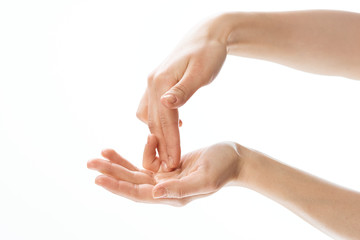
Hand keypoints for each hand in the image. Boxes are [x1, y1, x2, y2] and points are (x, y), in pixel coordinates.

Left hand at [87, 135, 243, 206]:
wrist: (235, 158)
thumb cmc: (224, 167)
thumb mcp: (205, 178)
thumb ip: (180, 189)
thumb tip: (155, 193)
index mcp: (172, 196)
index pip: (139, 194)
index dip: (119, 187)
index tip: (99, 177)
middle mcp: (165, 191)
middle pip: (132, 183)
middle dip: (111, 172)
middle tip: (90, 162)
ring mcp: (166, 180)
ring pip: (135, 173)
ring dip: (117, 164)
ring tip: (99, 154)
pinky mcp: (168, 168)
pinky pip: (144, 163)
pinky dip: (131, 156)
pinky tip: (117, 150)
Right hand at [136, 16, 227, 170]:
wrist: (207, 35)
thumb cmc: (209, 53)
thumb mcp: (201, 72)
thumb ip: (183, 90)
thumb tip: (166, 104)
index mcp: (160, 82)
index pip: (164, 120)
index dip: (169, 143)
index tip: (174, 163)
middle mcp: (152, 84)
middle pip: (154, 121)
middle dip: (162, 145)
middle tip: (170, 167)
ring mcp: (152, 84)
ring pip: (149, 117)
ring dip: (158, 135)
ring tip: (168, 152)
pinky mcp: (158, 84)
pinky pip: (152, 108)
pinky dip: (158, 122)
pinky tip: (173, 127)